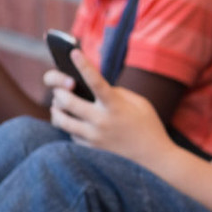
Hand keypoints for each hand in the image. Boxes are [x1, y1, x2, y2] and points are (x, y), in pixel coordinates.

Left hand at [47, 50, 172, 165]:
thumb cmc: (148, 126)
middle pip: (67, 101)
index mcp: (116, 106)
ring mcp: (93, 137)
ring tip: (59, 105)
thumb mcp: (140, 104)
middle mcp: (102, 121)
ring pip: (60, 119)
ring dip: (56, 109)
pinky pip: (69, 134)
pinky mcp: (89, 149)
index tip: (73, 52)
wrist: (154, 159)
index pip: (96, 81)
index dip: (84, 65)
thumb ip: (117, 93)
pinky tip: (75, 123)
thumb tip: (93, 90)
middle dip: (59, 91)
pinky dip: (69, 126)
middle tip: (60, 88)